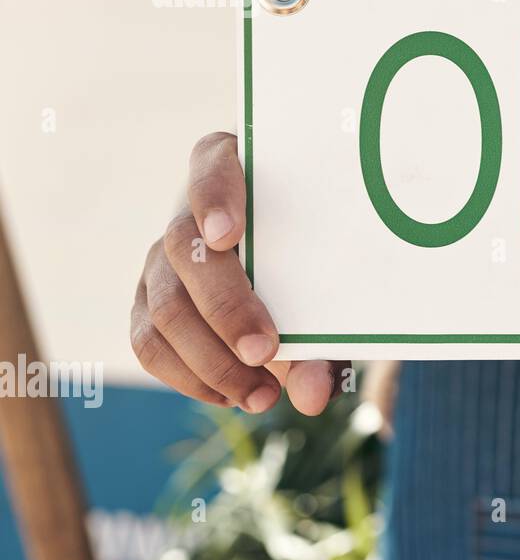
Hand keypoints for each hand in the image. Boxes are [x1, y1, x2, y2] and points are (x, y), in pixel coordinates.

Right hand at [129, 132, 348, 414]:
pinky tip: (233, 395)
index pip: (212, 162)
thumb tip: (313, 397)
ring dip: (211, 361)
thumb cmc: (318, 261)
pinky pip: (150, 345)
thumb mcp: (329, 286)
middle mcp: (188, 213)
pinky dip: (191, 377)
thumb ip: (325, 334)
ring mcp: (161, 260)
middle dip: (225, 306)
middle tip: (266, 351)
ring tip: (261, 396)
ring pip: (163, 308)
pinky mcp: (148, 303)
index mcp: (238, 175)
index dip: (213, 195)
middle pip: (185, 249)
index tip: (226, 235)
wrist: (295, 267)